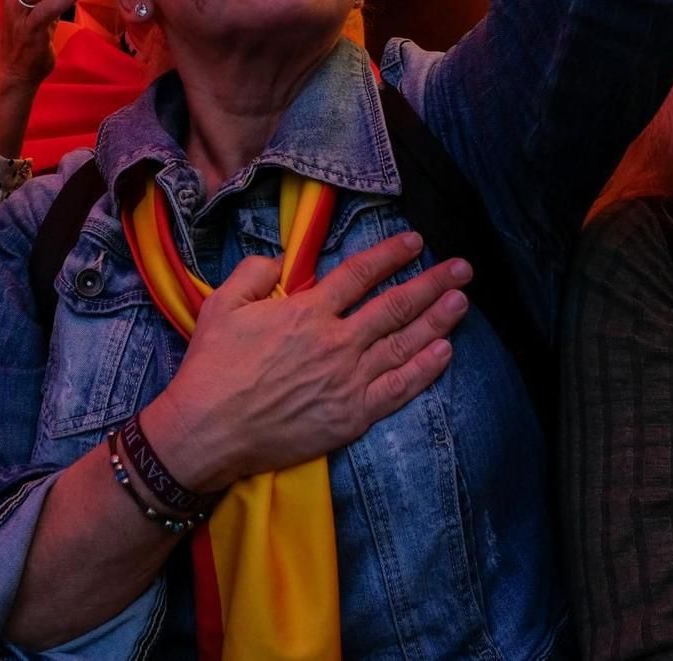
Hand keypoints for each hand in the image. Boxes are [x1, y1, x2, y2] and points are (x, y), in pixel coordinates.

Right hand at [142, 231, 470, 489]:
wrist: (208, 431)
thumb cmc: (211, 368)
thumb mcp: (221, 305)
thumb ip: (253, 272)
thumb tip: (282, 260)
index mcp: (306, 311)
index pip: (360, 274)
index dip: (391, 254)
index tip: (416, 241)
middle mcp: (336, 342)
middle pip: (395, 305)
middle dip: (433, 283)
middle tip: (463, 268)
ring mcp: (348, 380)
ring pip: (405, 344)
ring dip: (438, 320)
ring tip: (463, 301)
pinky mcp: (352, 416)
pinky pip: (399, 388)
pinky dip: (425, 369)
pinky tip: (444, 352)